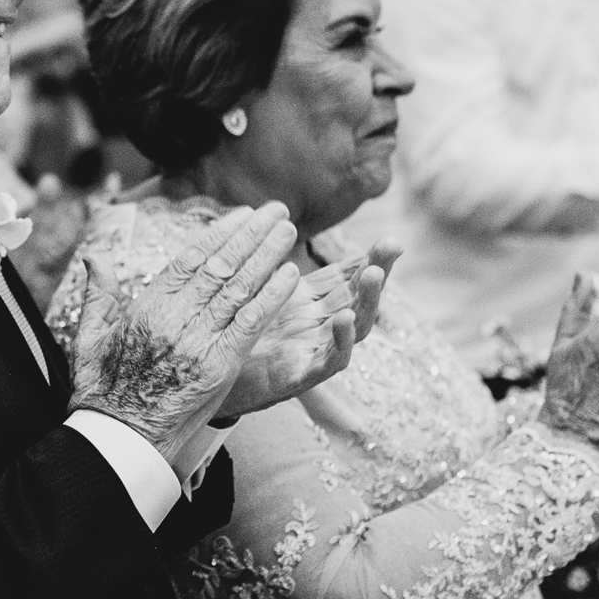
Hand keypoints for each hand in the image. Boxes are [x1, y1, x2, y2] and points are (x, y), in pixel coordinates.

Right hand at [65, 203, 301, 460]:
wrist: (118, 438)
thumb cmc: (102, 389)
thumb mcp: (91, 335)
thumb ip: (99, 292)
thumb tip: (95, 255)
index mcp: (148, 306)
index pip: (191, 259)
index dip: (220, 233)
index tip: (242, 215)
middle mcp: (175, 317)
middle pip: (221, 265)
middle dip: (251, 234)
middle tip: (276, 210)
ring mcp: (199, 340)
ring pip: (239, 287)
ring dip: (267, 255)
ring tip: (288, 230)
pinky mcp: (219, 365)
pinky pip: (250, 322)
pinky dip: (271, 296)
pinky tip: (289, 274)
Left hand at [219, 240, 398, 417]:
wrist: (207, 376)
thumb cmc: (235, 329)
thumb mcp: (257, 288)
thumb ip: (272, 262)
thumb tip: (278, 220)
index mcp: (310, 302)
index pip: (348, 277)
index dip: (370, 259)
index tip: (391, 240)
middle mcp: (318, 325)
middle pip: (358, 297)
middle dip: (377, 272)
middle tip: (392, 247)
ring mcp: (312, 352)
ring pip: (354, 328)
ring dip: (366, 301)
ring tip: (373, 275)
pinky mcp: (298, 377)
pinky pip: (328, 362)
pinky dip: (341, 342)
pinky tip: (346, 319)